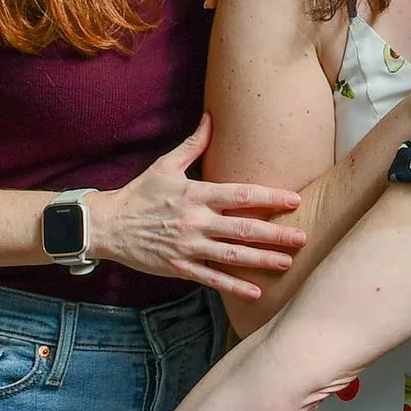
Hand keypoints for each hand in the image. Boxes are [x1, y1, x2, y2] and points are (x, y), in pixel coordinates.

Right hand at [93, 115, 307, 300]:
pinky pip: (211, 279)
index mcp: (196, 194)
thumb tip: (211, 118)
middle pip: (244, 229)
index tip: (295, 201)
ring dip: (262, 261)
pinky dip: (234, 287)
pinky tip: (256, 292)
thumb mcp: (165, 165)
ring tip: (288, 263)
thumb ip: (193, 144)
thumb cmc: (139, 193)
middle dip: (276, 234)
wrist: (107, 225)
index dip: (270, 198)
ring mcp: (188, 247)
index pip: (241, 196)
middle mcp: (195, 222)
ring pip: (232, 256)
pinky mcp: (180, 267)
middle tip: (303, 237)